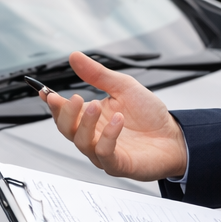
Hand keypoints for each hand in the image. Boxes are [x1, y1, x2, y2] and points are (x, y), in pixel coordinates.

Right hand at [43, 51, 187, 181]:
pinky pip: (104, 153)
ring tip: (97, 105)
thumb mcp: (123, 86)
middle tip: (75, 98)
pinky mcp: (117, 164)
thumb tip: (75, 57)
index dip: (52, 103)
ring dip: (86, 123)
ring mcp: (103, 152)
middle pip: (65, 129)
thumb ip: (97, 74)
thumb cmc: (150, 116)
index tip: (45, 92)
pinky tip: (118, 121)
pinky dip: (108, 136)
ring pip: (81, 142)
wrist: (175, 137)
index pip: (63, 112)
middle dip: (65, 113)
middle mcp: (92, 137)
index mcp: (91, 118)